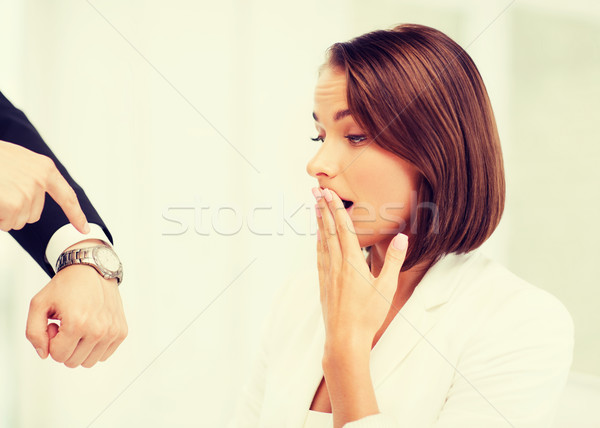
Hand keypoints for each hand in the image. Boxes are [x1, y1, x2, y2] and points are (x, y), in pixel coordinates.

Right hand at [0, 140, 88, 232]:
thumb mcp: (18, 160)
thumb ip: (32, 177)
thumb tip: (35, 198)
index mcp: (45, 168)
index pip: (67, 196)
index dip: (76, 214)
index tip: (84, 228)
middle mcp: (41, 180)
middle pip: (34, 214)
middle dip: (15, 211)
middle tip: (0, 193)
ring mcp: (28, 192)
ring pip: (18, 221)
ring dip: (4, 215)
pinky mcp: (14, 203)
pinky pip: (6, 223)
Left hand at [25, 262, 127, 367]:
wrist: (93, 270)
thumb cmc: (67, 285)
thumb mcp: (39, 304)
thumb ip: (34, 333)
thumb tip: (44, 354)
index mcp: (78, 323)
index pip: (58, 356)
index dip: (52, 341)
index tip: (56, 325)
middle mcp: (98, 329)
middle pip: (73, 362)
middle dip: (65, 346)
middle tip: (67, 326)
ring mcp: (112, 331)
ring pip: (89, 362)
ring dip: (80, 348)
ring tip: (79, 328)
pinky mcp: (121, 331)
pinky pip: (104, 355)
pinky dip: (95, 347)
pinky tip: (91, 329)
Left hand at [313, 187, 408, 351]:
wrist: (345, 339)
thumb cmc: (368, 315)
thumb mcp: (387, 287)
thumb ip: (394, 260)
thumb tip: (402, 237)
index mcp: (352, 262)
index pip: (343, 228)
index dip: (335, 208)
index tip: (328, 192)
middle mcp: (337, 264)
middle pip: (329, 230)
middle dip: (323, 209)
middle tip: (315, 190)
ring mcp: (328, 274)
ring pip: (322, 242)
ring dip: (319, 223)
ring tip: (316, 208)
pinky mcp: (324, 284)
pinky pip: (320, 257)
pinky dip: (318, 242)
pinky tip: (318, 239)